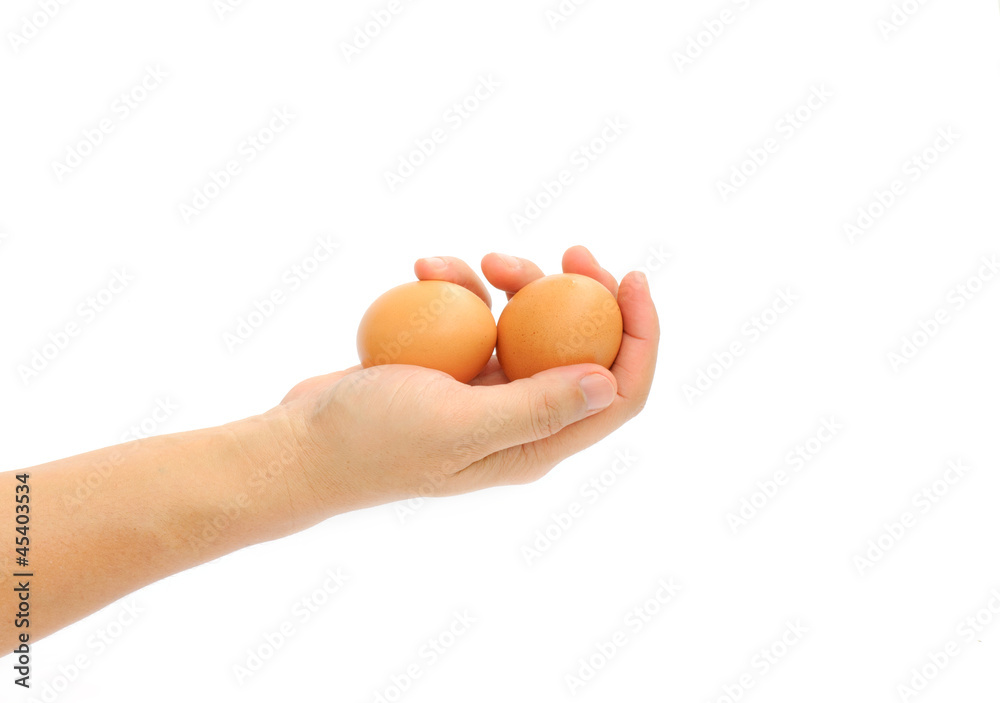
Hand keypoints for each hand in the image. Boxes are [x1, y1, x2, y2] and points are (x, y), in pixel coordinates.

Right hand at [264, 246, 658, 525]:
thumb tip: (609, 381)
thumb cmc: (373, 442)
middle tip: (571, 250)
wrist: (301, 444)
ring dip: (513, 282)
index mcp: (536, 444)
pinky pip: (476, 316)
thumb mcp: (457, 425)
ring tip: (480, 262)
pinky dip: (459, 287)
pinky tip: (425, 268)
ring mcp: (485, 391)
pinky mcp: (452, 368)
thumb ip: (536, 407)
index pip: (618, 393)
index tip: (631, 277)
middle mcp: (521, 419)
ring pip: (528, 324)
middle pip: (582, 349)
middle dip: (584, 295)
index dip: (640, 336)